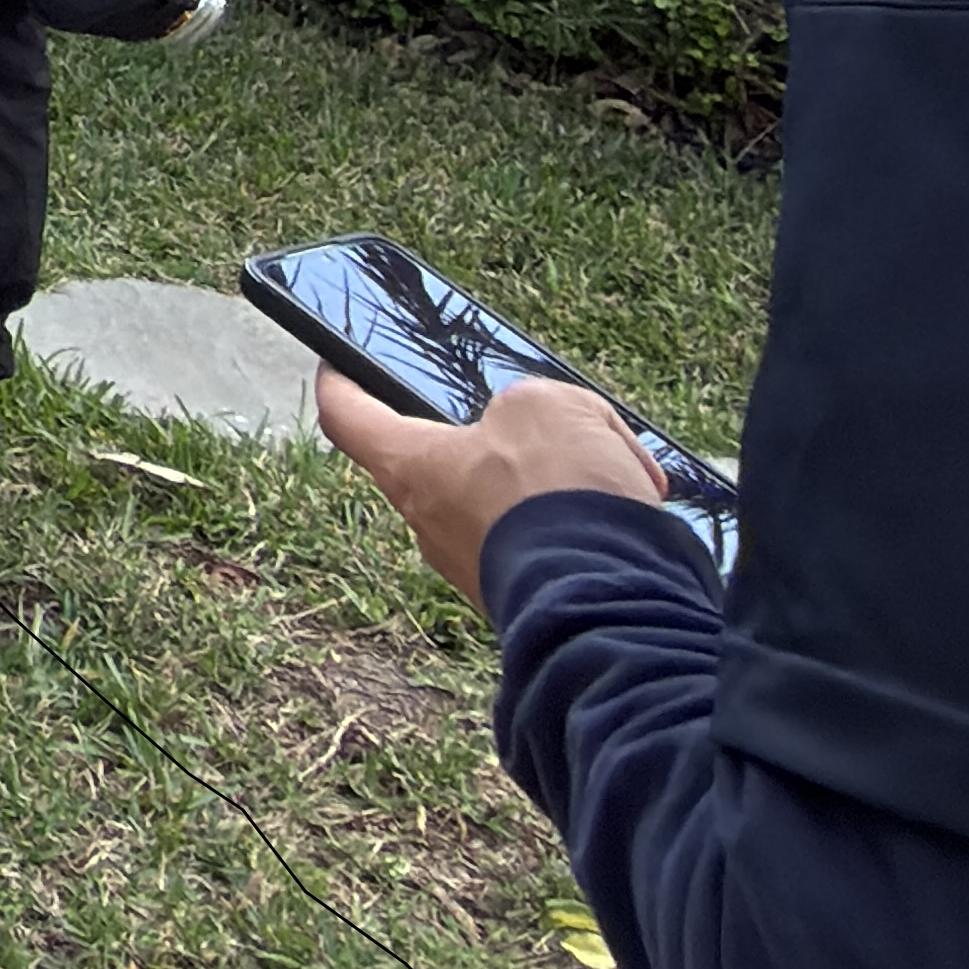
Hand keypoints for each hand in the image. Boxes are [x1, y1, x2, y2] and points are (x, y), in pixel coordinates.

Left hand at [317, 370, 675, 601]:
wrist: (618, 606)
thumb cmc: (559, 495)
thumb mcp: (545, 405)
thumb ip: (523, 405)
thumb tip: (534, 433)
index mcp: (411, 468)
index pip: (349, 417)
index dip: (342, 382)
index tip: (338, 362)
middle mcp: (430, 525)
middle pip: (441, 461)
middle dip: (493, 436)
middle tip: (543, 417)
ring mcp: (476, 569)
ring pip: (507, 503)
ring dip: (554, 479)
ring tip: (612, 466)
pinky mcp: (525, 599)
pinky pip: (547, 545)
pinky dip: (583, 523)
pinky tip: (630, 513)